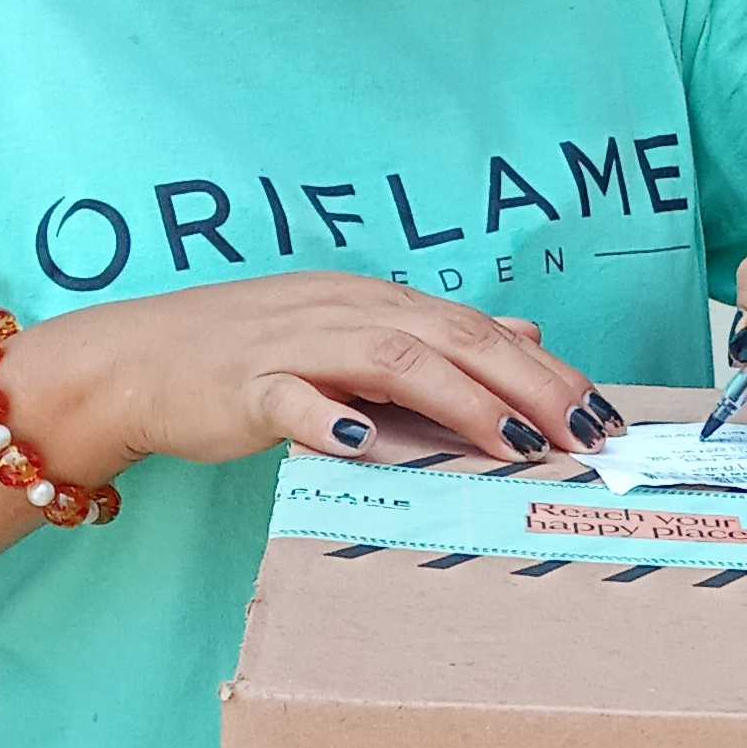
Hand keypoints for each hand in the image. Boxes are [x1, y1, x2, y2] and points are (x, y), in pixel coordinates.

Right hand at [0, 278, 616, 476]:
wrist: (141, 361)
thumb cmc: (254, 359)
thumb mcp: (357, 338)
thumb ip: (439, 343)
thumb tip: (523, 333)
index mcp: (381, 304)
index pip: (482, 332)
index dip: (548, 372)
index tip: (604, 417)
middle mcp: (349, 311)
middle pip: (454, 339)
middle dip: (528, 385)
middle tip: (584, 434)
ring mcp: (297, 344)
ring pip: (394, 361)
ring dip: (460, 402)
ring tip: (514, 443)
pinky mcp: (247, 384)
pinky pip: (294, 399)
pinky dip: (332, 419)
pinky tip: (365, 443)